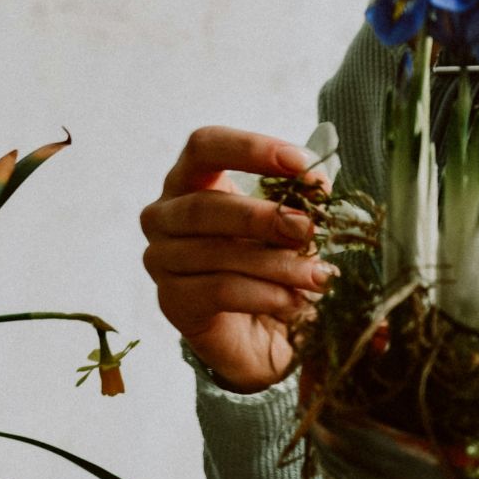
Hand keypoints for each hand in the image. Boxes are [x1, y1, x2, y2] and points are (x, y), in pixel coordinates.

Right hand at [140, 126, 334, 392]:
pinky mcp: (172, 302)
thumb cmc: (269, 264)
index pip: (205, 146)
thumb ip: (300, 200)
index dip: (251, 149)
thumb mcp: (289, 225)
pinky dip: (264, 295)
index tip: (301, 164)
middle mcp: (164, 216)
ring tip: (318, 277)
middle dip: (266, 217)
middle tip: (309, 229)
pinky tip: (294, 302)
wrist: (260, 332)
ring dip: (276, 264)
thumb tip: (317, 184)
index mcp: (191, 181)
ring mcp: (160, 259)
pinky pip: (218, 291)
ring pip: (217, 253)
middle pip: (207, 205)